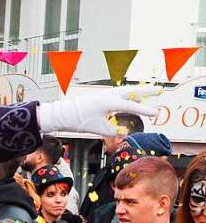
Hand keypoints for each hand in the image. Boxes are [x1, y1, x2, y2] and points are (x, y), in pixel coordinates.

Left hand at [37, 85, 160, 135]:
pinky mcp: (100, 97)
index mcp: (109, 102)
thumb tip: (124, 132)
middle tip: (159, 89)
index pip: (132, 106)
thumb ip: (114, 131)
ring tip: (148, 94)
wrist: (62, 114)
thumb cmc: (78, 121)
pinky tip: (129, 98)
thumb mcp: (98, 129)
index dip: (145, 110)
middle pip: (132, 91)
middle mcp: (109, 95)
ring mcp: (104, 94)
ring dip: (137, 92)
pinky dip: (127, 95)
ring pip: (125, 91)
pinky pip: (118, 94)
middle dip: (147, 91)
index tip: (156, 113)